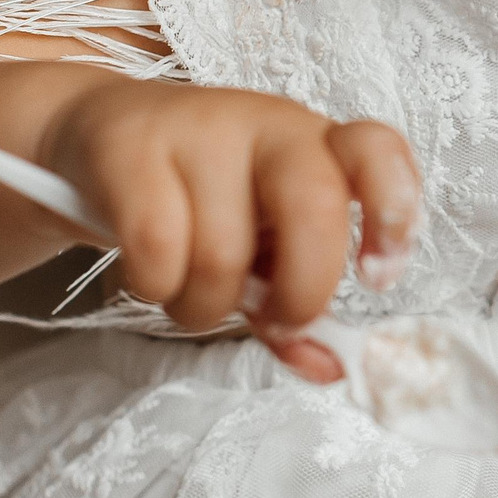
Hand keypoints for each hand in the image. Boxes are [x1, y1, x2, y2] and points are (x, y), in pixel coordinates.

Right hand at [38, 76, 420, 381]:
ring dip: (207, 305)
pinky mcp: (132, 149)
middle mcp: (270, 128)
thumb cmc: (202, 198)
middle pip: (313, 203)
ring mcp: (201, 132)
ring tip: (194, 293)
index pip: (376, 150)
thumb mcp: (261, 246)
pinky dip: (157, 286)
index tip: (378, 275)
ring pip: (223, 251)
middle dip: (304, 288)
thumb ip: (296, 306)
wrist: (104, 135)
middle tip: (280, 317)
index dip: (392, 209)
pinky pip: (155, 247)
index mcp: (319, 145)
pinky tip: (155, 276)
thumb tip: (330, 369)